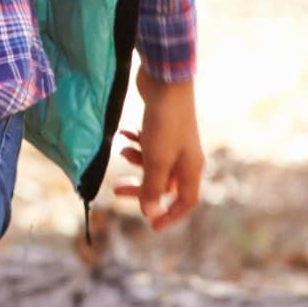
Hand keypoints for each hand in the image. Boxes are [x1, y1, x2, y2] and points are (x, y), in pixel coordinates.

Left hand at [116, 78, 205, 234]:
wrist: (166, 80)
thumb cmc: (165, 122)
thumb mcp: (156, 160)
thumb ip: (152, 187)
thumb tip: (150, 213)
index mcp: (191, 168)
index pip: (186, 202)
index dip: (170, 216)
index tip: (151, 226)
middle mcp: (186, 157)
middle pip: (164, 184)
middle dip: (141, 188)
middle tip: (117, 190)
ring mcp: (175, 141)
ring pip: (154, 164)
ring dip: (136, 162)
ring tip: (122, 151)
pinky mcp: (163, 127)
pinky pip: (149, 145)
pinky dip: (137, 143)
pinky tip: (124, 134)